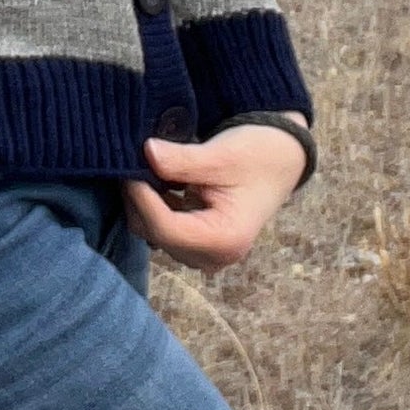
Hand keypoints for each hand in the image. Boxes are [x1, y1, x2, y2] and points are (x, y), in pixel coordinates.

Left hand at [122, 118, 306, 274]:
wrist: (280, 158)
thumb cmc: (257, 155)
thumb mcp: (222, 154)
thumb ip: (182, 159)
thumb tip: (146, 152)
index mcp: (225, 240)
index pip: (165, 228)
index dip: (140, 197)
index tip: (128, 167)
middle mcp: (214, 256)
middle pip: (155, 233)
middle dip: (139, 198)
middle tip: (131, 162)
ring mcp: (205, 253)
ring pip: (153, 232)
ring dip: (144, 201)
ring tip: (145, 168)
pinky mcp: (197, 242)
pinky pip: (162, 228)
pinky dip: (154, 204)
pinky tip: (158, 179)